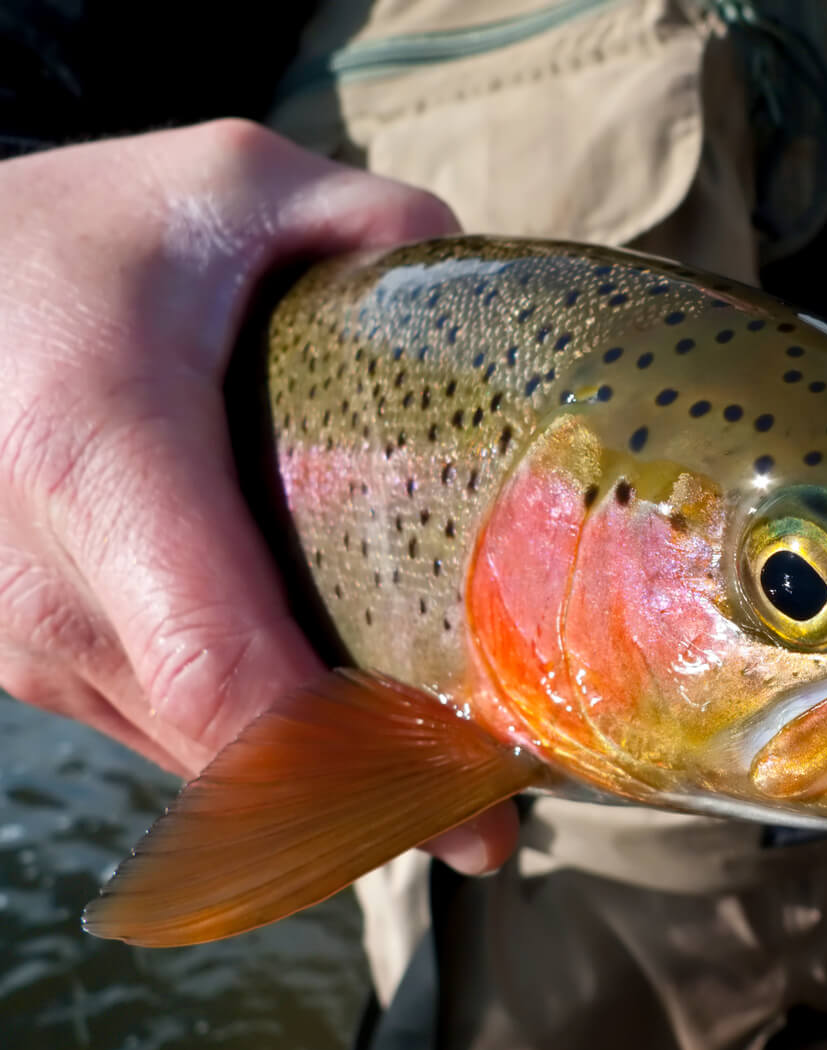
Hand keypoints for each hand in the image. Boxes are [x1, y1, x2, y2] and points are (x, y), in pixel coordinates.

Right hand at [0, 121, 515, 874]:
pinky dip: (260, 749)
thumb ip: (379, 230)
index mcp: (99, 458)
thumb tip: (508, 323)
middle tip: (499, 788)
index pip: (228, 674)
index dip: (361, 767)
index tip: (479, 816)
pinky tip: (341, 716)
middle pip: (235, 751)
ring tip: (438, 755)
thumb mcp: (228, 186)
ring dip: (321, 781)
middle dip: (374, 789)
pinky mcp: (25, 658)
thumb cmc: (75, 235)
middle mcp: (44, 581)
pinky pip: (163, 733)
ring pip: (201, 764)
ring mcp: (21, 638)